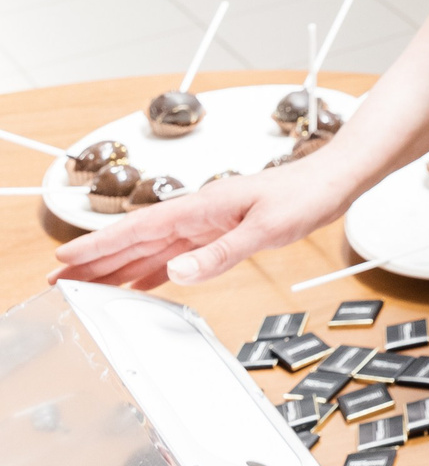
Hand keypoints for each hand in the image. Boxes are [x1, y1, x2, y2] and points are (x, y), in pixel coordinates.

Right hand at [49, 157, 356, 289]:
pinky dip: (153, 271)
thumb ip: (223, 251)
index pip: (137, 230)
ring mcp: (208, 224)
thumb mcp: (267, 228)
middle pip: (134, 241)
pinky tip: (139, 284)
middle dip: (95, 261)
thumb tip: (179, 271)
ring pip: (150, 249)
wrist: (335, 179)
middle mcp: (198, 215)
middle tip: (56, 282)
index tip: (63, 260)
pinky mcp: (222, 232)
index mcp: (201, 209)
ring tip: (85, 287)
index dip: (98, 246)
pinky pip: (176, 255)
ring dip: (117, 267)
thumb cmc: (306, 195)